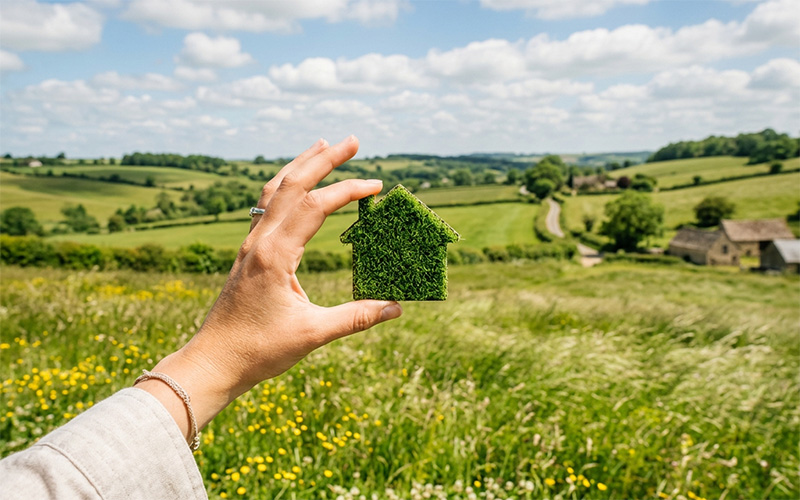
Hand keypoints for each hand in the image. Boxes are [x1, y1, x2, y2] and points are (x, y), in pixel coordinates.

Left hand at [137, 136, 402, 440]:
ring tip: (322, 145)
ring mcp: (250, 244)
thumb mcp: (312, 334)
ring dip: (300, 164)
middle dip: (324, 159)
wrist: (213, 361)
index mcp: (275, 255)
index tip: (377, 187)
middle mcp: (260, 241)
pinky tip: (294, 184)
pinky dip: (285, 185)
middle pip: (292, 184)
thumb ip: (356, 317)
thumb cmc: (258, 350)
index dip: (348, 191)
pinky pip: (265, 206)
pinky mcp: (248, 252)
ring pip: (274, 189)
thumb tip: (396, 308)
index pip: (315, 207)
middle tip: (353, 140)